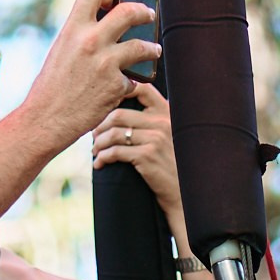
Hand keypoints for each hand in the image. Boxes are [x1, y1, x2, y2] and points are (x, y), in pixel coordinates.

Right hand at [26, 0, 161, 159]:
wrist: (46, 120)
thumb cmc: (50, 88)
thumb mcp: (61, 51)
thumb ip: (81, 37)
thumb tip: (104, 28)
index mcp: (73, 29)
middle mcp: (91, 41)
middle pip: (128, 12)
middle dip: (143, 12)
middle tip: (149, 15)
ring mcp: (106, 64)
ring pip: (142, 46)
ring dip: (151, 48)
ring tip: (154, 50)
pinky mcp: (117, 86)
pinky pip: (132, 79)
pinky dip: (128, 83)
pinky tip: (122, 88)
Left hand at [92, 79, 187, 243]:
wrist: (185, 192)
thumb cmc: (172, 163)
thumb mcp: (168, 135)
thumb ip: (152, 120)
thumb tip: (117, 112)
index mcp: (167, 112)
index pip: (140, 88)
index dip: (118, 93)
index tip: (104, 107)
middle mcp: (162, 122)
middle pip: (118, 114)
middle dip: (100, 126)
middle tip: (94, 136)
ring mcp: (155, 139)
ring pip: (114, 133)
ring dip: (99, 143)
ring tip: (95, 151)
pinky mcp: (147, 156)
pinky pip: (115, 152)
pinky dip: (102, 157)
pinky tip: (99, 164)